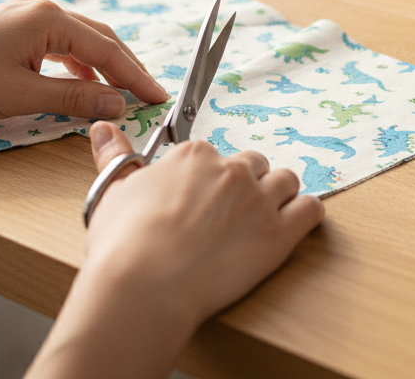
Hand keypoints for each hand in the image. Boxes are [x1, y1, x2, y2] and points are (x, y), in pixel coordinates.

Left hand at [0, 0, 167, 120]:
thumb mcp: (23, 95)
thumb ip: (75, 98)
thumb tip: (118, 102)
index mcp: (49, 18)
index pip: (108, 48)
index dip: (135, 75)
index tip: (158, 95)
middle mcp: (43, 7)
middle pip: (100, 37)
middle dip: (126, 66)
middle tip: (149, 93)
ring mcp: (27, 12)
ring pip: (80, 38)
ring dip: (103, 64)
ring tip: (122, 90)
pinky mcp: (15, 23)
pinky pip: (60, 41)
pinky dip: (78, 61)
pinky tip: (82, 81)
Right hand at [26, 123, 324, 378]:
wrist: (145, 286)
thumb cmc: (124, 245)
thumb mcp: (114, 193)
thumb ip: (116, 156)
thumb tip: (103, 128)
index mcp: (194, 156)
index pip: (213, 156)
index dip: (207, 181)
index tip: (198, 201)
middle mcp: (231, 169)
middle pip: (253, 164)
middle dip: (245, 186)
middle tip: (227, 217)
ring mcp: (259, 199)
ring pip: (286, 181)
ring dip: (278, 197)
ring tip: (259, 222)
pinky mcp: (280, 233)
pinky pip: (311, 209)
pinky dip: (306, 215)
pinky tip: (293, 226)